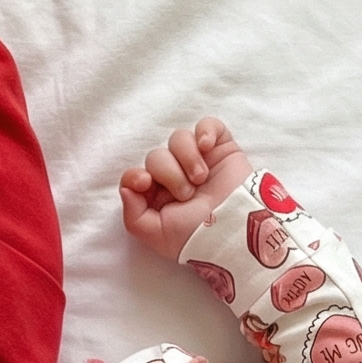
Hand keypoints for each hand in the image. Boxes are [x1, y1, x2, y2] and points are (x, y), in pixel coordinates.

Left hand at [118, 118, 253, 262]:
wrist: (235, 229)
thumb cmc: (199, 237)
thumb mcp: (158, 236)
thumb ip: (133, 217)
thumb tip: (126, 188)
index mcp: (158, 197)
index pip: (135, 175)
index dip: (135, 175)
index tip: (145, 182)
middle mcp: (176, 176)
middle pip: (157, 156)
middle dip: (169, 173)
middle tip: (187, 193)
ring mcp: (198, 160)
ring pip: (179, 139)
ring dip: (188, 158)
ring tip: (201, 178)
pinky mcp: (220, 148)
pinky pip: (207, 124)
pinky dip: (206, 131)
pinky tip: (208, 147)